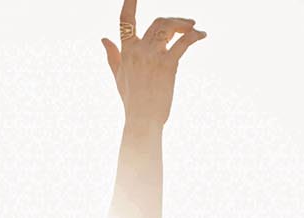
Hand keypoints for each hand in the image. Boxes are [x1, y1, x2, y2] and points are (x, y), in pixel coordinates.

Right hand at [100, 5, 205, 126]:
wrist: (142, 120)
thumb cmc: (132, 100)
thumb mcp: (118, 75)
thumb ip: (112, 55)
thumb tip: (103, 38)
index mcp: (126, 51)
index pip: (125, 21)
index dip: (129, 3)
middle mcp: (138, 51)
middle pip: (158, 22)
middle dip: (174, 20)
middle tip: (186, 25)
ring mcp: (152, 57)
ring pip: (169, 28)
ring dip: (184, 25)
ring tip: (194, 29)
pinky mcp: (167, 65)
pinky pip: (183, 43)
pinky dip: (194, 36)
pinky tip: (201, 36)